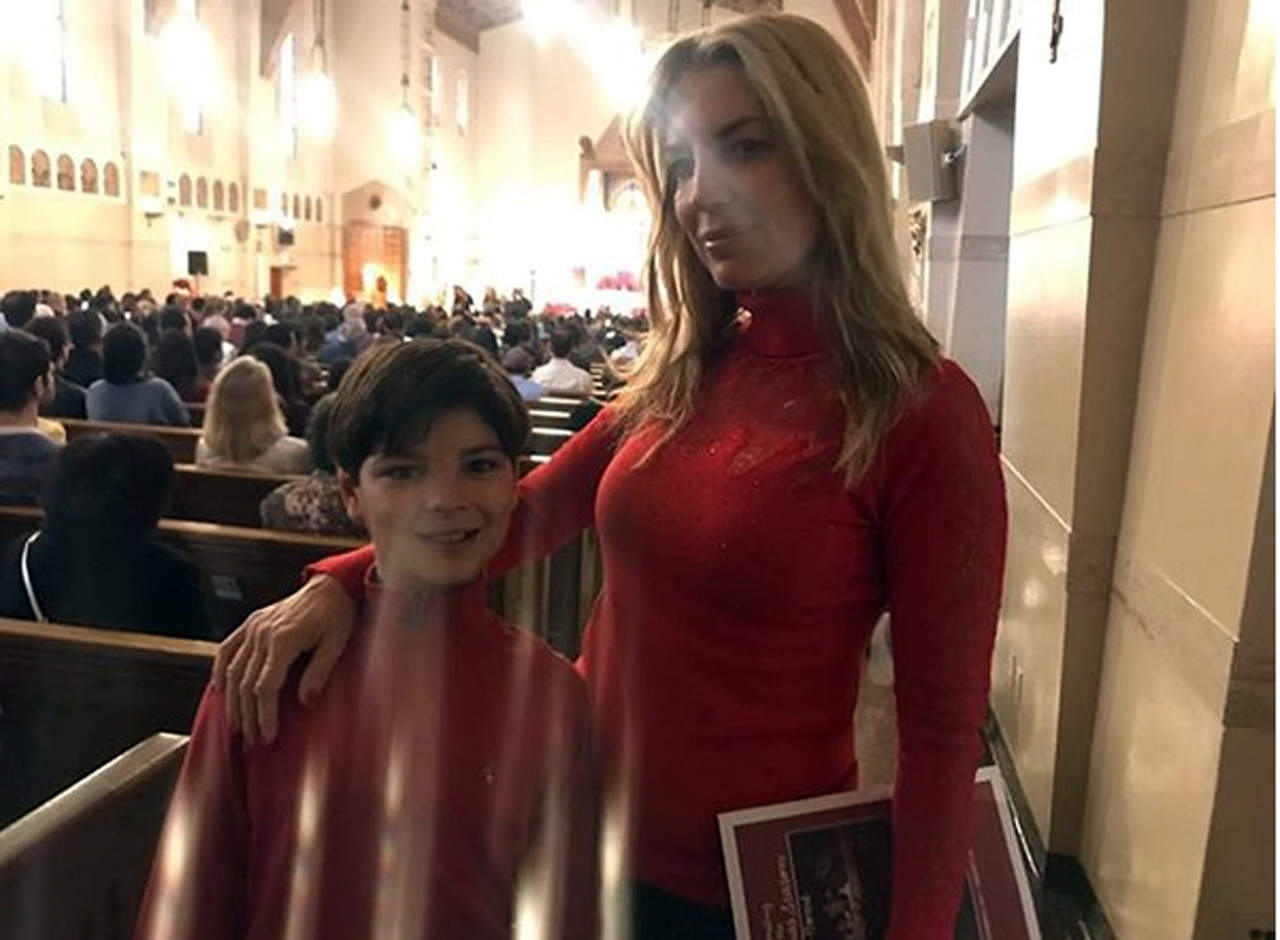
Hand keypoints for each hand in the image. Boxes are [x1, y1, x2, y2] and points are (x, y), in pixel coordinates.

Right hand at [212, 575, 354, 744]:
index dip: (265, 714)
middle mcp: (262, 633)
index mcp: (284, 638)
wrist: (332, 586)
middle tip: (253, 740)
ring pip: (232, 670)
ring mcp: (253, 627)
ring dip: (233, 702)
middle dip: (248, 716)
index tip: (268, 736)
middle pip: (246, 683)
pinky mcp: (251, 623)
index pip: (266, 686)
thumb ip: (320, 671)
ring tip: (237, 726)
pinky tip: (220, 692)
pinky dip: (220, 671)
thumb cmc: (338, 613)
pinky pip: (227, 649)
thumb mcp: (338, 642)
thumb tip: (305, 701)